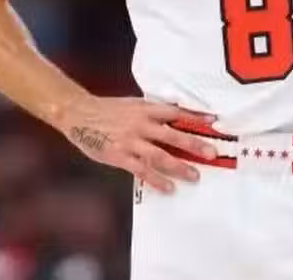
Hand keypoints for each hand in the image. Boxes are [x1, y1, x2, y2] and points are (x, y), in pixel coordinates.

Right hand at [59, 96, 218, 194]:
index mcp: (145, 109)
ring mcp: (131, 141)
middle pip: (173, 135)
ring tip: (195, 176)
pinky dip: (156, 179)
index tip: (213, 122)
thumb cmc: (107, 110)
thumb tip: (174, 118)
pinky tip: (168, 188)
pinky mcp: (120, 156)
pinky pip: (142, 170)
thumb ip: (151, 113)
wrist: (79, 114)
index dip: (195, 117)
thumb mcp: (132, 104)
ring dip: (179, 166)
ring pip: (160, 156)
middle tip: (211, 153)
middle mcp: (141, 124)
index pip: (175, 113)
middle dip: (194, 145)